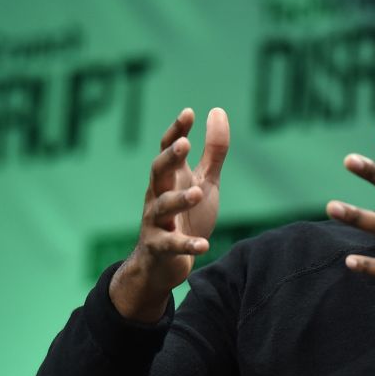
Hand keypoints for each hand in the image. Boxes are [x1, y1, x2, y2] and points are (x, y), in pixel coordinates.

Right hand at [110, 107, 229, 321]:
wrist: (163, 264)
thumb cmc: (185, 216)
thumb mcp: (204, 181)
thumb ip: (213, 152)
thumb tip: (218, 111)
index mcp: (170, 178)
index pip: (168, 149)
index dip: (176, 131)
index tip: (188, 113)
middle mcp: (158, 195)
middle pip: (158, 172)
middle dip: (169, 158)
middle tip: (184, 145)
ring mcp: (156, 222)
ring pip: (162, 207)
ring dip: (179, 199)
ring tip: (197, 193)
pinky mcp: (159, 248)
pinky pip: (171, 245)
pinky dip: (187, 244)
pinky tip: (204, 245)